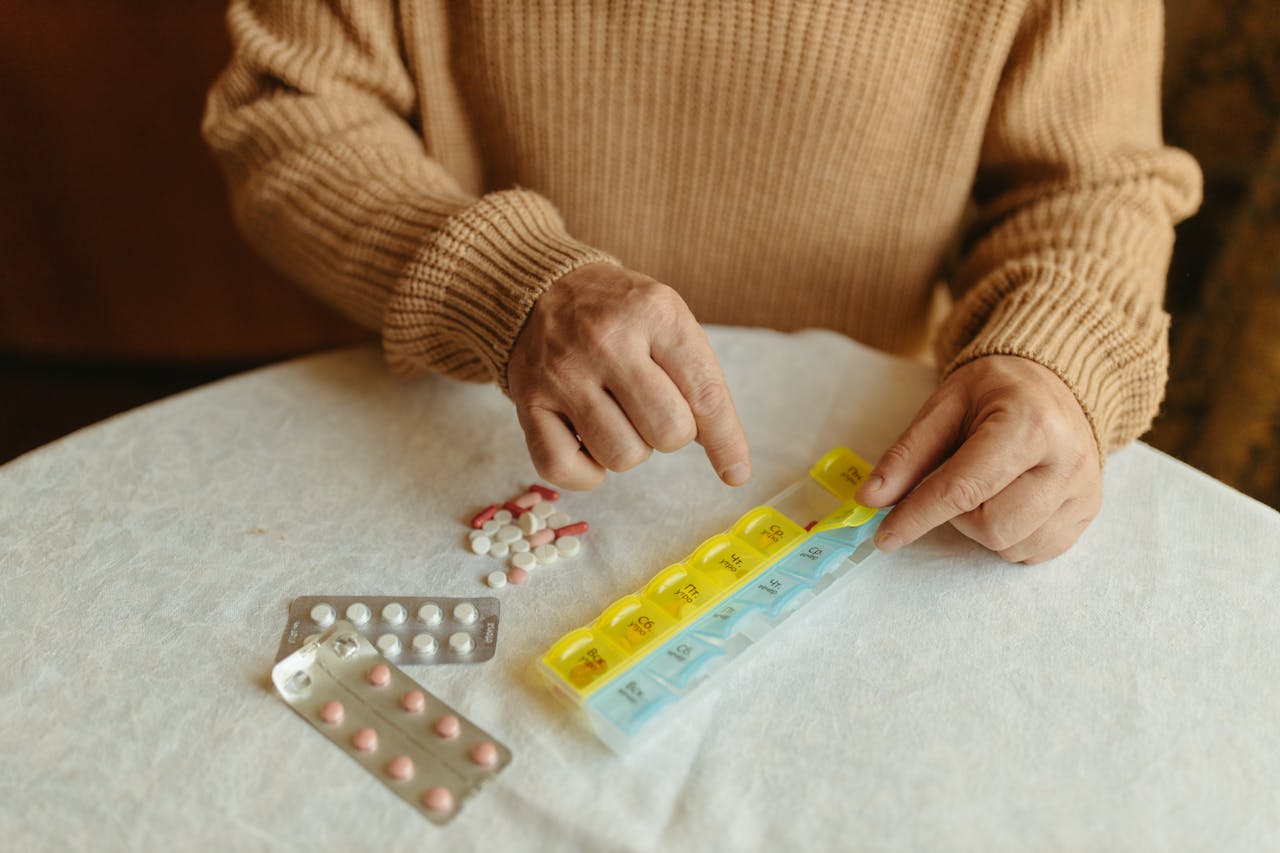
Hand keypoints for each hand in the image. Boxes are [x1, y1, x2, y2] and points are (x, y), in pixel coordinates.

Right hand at [507, 262, 750, 489]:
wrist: (542, 287)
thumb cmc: (619, 316)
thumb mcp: (667, 320)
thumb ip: (697, 378)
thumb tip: (725, 455)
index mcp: (655, 313)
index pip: (705, 394)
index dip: (726, 442)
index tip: (736, 473)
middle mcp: (606, 340)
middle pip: (667, 433)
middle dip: (670, 435)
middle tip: (651, 411)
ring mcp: (563, 373)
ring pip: (622, 456)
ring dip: (629, 449)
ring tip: (617, 416)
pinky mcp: (528, 401)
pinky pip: (563, 468)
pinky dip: (586, 473)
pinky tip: (590, 446)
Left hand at [855, 355, 1101, 563]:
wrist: (1054, 382)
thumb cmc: (995, 391)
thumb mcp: (945, 406)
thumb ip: (907, 454)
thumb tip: (870, 499)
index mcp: (1029, 424)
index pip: (963, 489)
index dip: (917, 516)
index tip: (884, 536)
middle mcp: (1067, 461)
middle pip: (991, 526)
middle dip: (957, 516)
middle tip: (955, 481)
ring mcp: (1084, 491)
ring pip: (1012, 545)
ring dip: (981, 527)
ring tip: (985, 486)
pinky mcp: (1087, 513)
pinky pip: (1034, 552)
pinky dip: (1008, 536)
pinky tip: (1007, 500)